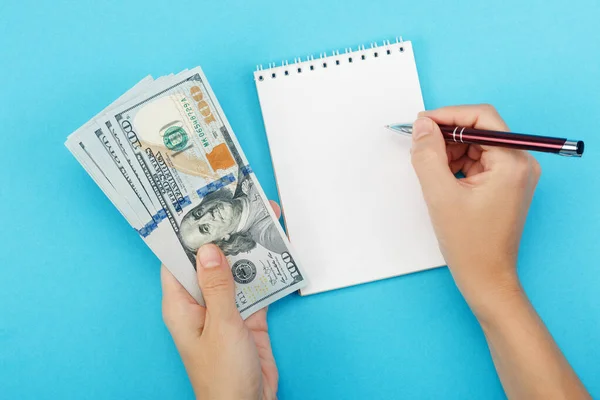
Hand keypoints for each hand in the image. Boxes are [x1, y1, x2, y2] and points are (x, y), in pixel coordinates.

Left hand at [161, 201, 280, 399]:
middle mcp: (201, 303)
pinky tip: (277, 255)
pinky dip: (266, 273)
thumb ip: (217, 287)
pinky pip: (255, 288)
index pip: (177, 260)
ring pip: (235, 272)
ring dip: (249, 252)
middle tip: (241, 208)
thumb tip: (209, 250)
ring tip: (263, 224)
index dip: (186, 235)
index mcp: (182, 304)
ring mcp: (225, 309)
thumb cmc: (222, 376)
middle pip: (211, 261)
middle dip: (226, 237)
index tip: (199, 209)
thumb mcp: (221, 326)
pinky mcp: (247, 317)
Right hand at [410, 105, 540, 319]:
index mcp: (513, 162)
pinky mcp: (505, 184)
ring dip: (450, 151)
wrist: (486, 278)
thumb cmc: (469, 244)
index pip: (482, 118)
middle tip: (419, 146)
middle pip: (479, 130)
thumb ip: (428, 155)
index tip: (421, 123)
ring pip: (476, 145)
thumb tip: (422, 125)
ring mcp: (514, 174)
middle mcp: (520, 163)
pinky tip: (442, 180)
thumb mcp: (440, 194)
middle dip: (447, 136)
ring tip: (431, 171)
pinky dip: (457, 164)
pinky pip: (478, 161)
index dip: (448, 115)